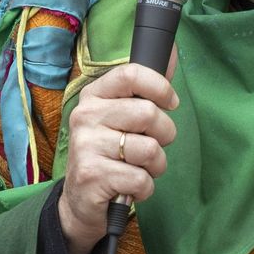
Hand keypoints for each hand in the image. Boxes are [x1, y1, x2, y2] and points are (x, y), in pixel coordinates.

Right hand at [59, 58, 177, 253]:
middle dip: (164, 135)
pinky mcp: (92, 175)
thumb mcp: (121, 118)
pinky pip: (141, 179)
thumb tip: (172, 52)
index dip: (160, 87)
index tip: (170, 104)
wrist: (81, 201)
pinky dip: (145, 188)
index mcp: (94, 96)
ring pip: (150, 150)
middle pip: (148, 113)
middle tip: (151, 148)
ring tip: (139, 169)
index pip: (132, 74)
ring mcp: (86, 145)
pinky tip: (129, 187)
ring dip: (155, 166)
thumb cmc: (110, 155)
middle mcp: (86, 116)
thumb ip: (145, 90)